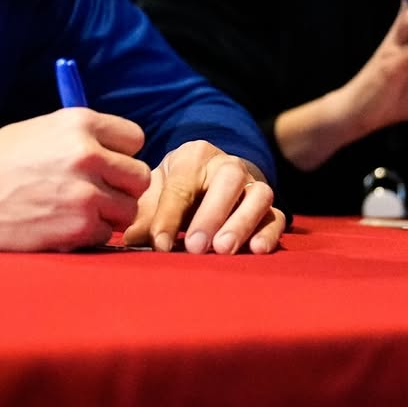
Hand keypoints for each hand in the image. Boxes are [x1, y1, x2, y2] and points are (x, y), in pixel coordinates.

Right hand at [0, 107, 150, 250]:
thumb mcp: (35, 131)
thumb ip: (76, 136)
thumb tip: (110, 148)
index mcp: (78, 122)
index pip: (134, 138)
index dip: (120, 154)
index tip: (104, 165)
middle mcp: (88, 154)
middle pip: (139, 176)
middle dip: (121, 188)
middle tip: (95, 194)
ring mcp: (86, 192)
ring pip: (128, 208)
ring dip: (108, 214)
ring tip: (76, 212)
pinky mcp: (80, 226)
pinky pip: (107, 234)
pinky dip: (88, 235)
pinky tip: (62, 227)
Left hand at [121, 140, 285, 253]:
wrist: (208, 179)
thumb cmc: (177, 188)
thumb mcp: (156, 194)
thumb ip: (144, 216)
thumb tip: (131, 241)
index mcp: (194, 156)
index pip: (181, 186)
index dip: (168, 217)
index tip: (160, 244)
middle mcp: (228, 166)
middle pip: (228, 181)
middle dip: (211, 215)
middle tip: (196, 246)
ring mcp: (253, 185)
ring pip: (258, 196)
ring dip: (242, 224)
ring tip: (224, 250)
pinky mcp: (270, 207)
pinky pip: (276, 217)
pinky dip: (269, 233)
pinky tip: (257, 250)